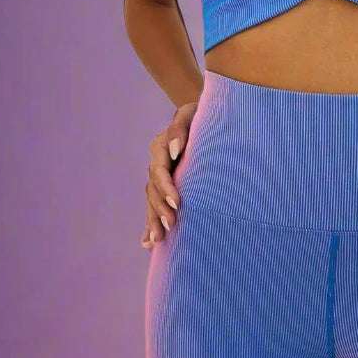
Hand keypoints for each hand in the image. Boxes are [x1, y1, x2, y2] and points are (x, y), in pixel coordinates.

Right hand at [141, 100, 198, 249]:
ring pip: (153, 202)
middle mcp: (158, 165)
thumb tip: (173, 150)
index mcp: (160, 149)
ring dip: (153, 220)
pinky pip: (156, 207)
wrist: (209, 118)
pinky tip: (148, 243)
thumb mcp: (191, 113)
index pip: (159, 172)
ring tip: (156, 240)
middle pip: (154, 190)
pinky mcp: (167, 188)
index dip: (166, 188)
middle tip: (171, 225)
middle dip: (160, 209)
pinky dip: (150, 224)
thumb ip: (180, 127)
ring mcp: (161, 178)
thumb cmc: (202, 115)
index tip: (177, 202)